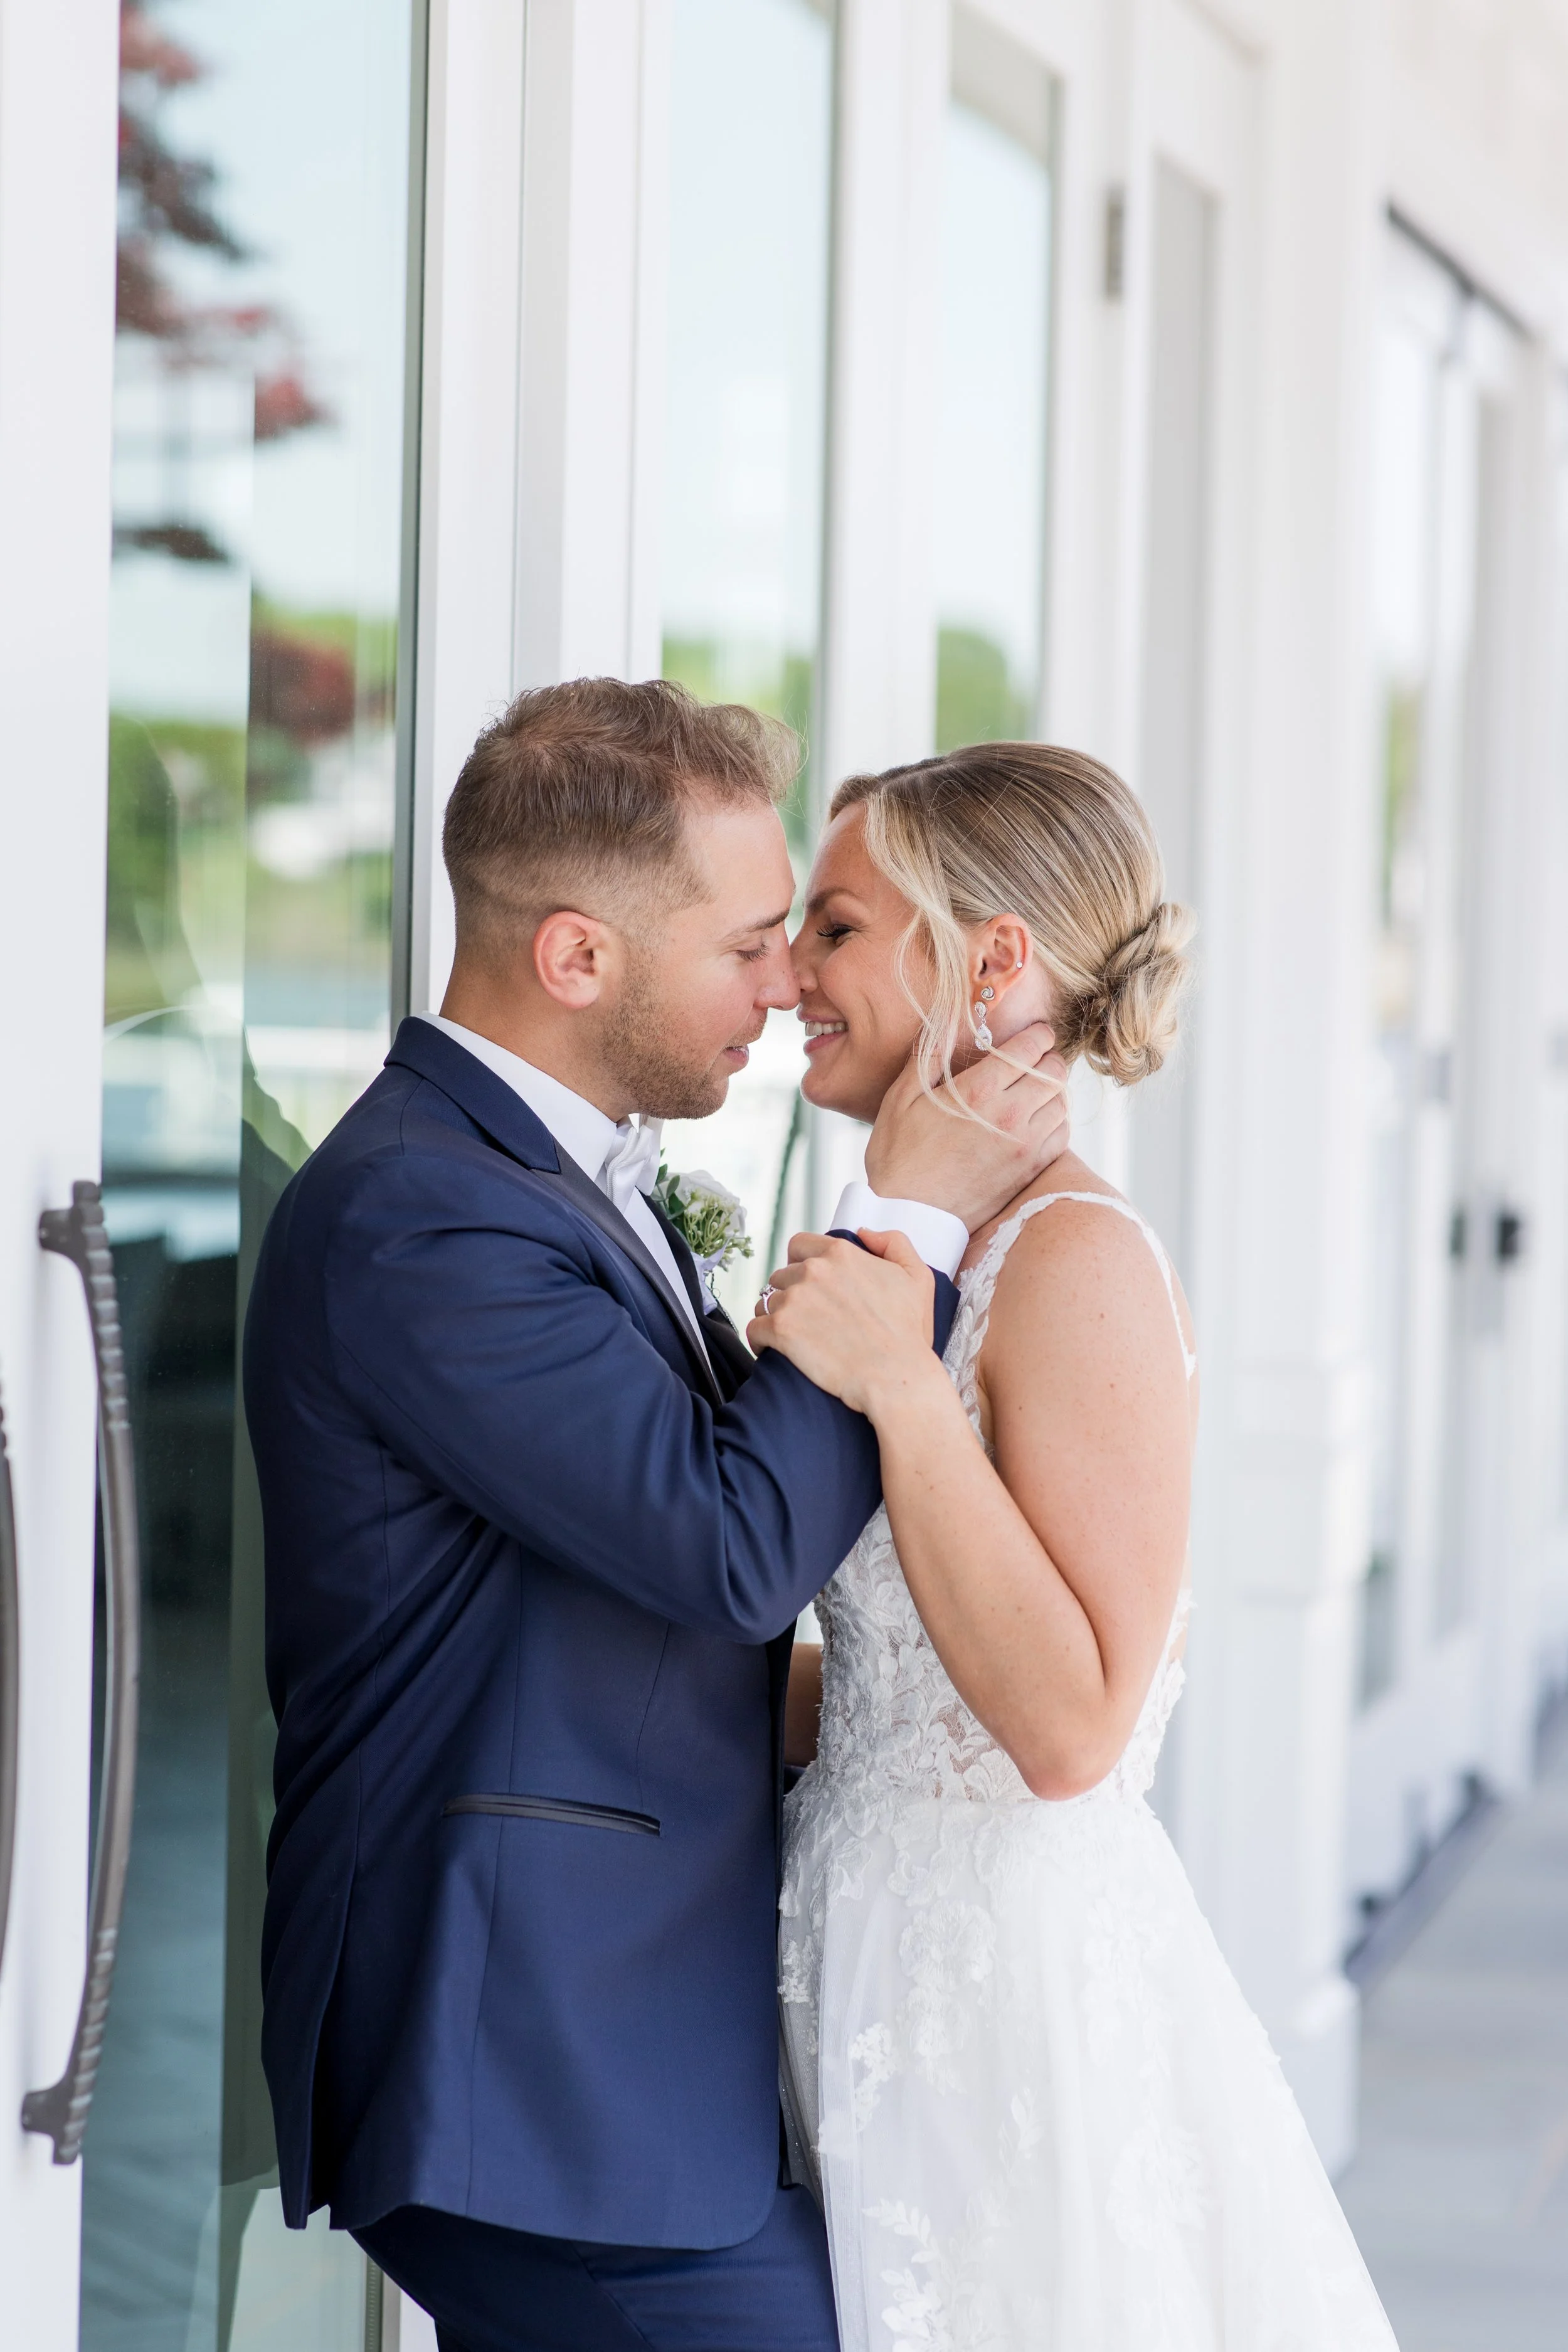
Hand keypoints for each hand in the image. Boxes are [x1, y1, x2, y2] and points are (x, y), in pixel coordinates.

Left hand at [747, 1231, 943, 1418]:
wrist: (895, 1377)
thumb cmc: (907, 1333)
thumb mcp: (917, 1277)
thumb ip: (894, 1243)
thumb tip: (863, 1232)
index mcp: (840, 1254)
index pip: (800, 1245)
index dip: (802, 1264)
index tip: (811, 1286)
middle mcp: (813, 1270)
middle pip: (782, 1275)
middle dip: (791, 1293)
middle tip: (808, 1318)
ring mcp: (794, 1299)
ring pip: (766, 1301)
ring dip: (775, 1316)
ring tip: (793, 1336)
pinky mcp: (780, 1329)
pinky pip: (754, 1328)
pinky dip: (760, 1339)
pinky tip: (773, 1349)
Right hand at [864, 1023, 1070, 1232]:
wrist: (911, 1215)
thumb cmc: (899, 1157)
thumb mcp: (901, 1099)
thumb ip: (928, 1056)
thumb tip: (945, 1020)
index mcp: (979, 1091)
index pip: (1030, 1048)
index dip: (1038, 1034)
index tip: (1036, 1033)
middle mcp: (1010, 1115)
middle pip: (1055, 1072)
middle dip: (1048, 1059)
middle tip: (1036, 1059)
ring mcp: (1024, 1145)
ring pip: (1062, 1103)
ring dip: (1054, 1091)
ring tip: (1037, 1089)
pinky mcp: (1029, 1170)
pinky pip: (1062, 1136)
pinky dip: (1056, 1122)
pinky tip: (1038, 1121)